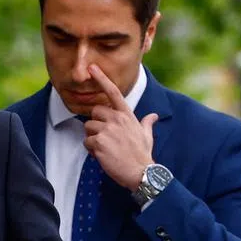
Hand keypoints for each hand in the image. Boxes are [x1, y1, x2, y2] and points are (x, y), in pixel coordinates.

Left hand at [83, 64, 159, 190]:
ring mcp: (107, 130)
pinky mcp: (99, 143)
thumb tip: (153, 116)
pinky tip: (103, 157)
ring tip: (106, 149)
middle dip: (96, 124)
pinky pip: (87, 143)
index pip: (113, 92)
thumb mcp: (147, 136)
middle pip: (94, 113)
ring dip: (93, 139)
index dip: (102, 79)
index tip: (92, 68)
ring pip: (88, 128)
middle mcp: (117, 119)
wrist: (141, 172)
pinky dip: (92, 151)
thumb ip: (147, 123)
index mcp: (127, 115)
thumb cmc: (143, 155)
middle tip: (105, 138)